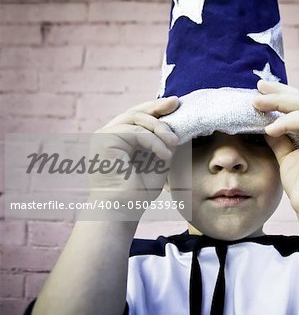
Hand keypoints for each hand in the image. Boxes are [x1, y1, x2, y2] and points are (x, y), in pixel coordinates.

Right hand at [88, 97, 178, 212]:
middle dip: (158, 108)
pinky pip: (136, 132)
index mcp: (119, 139)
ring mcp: (104, 136)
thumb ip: (163, 143)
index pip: (137, 117)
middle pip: (135, 112)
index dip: (156, 108)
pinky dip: (154, 141)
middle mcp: (108, 134)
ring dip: (160, 129)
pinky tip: (165, 154)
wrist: (122, 210)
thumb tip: (177, 127)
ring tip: (174, 143)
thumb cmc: (138, 192)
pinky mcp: (104, 140)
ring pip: (136, 119)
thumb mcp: (158, 161)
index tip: (175, 103)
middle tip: (176, 105)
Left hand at [253, 80, 298, 213]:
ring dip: (280, 103)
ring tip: (257, 105)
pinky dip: (288, 121)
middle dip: (280, 93)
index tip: (261, 89)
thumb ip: (280, 138)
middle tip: (258, 88)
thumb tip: (266, 123)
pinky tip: (270, 128)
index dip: (283, 94)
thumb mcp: (287, 156)